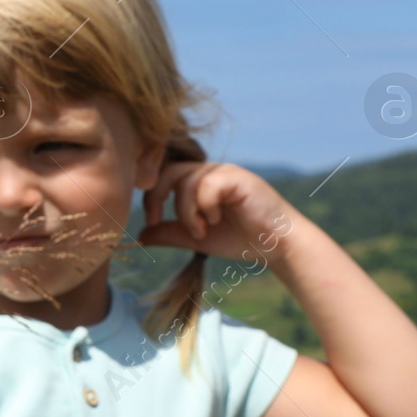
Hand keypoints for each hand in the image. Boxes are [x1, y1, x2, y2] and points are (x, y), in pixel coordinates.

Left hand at [137, 161, 295, 260]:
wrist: (275, 245)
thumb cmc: (239, 239)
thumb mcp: (195, 238)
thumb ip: (170, 233)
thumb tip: (141, 236)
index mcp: (199, 181)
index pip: (163, 175)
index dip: (151, 195)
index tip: (150, 219)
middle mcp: (211, 172)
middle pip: (169, 171)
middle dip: (157, 197)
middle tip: (157, 220)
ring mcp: (226, 172)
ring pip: (186, 180)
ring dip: (186, 211)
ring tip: (200, 231)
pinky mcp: (239, 178)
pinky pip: (207, 185)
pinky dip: (205, 206)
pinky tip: (216, 220)